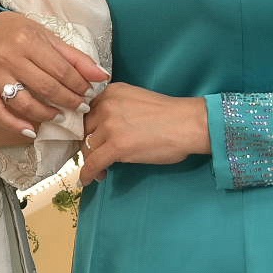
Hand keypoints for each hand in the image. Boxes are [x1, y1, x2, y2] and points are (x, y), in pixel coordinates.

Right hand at [0, 11, 106, 133]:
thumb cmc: (21, 32)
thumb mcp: (49, 38)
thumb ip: (75, 58)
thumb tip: (102, 76)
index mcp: (28, 41)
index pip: (60, 70)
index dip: (78, 85)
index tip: (89, 94)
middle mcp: (9, 57)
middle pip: (45, 87)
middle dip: (68, 101)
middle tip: (81, 107)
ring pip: (23, 103)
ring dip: (46, 114)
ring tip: (60, 117)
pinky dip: (15, 124)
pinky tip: (31, 130)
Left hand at [77, 83, 212, 188]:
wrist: (188, 124)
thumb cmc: (170, 115)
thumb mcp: (136, 100)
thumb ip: (118, 108)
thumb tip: (106, 129)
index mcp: (111, 92)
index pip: (88, 112)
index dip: (88, 128)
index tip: (91, 139)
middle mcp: (106, 105)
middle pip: (85, 130)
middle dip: (89, 144)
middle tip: (96, 156)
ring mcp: (110, 125)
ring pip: (88, 147)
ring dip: (91, 161)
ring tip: (100, 170)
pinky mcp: (115, 146)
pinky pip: (92, 163)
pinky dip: (87, 174)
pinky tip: (87, 180)